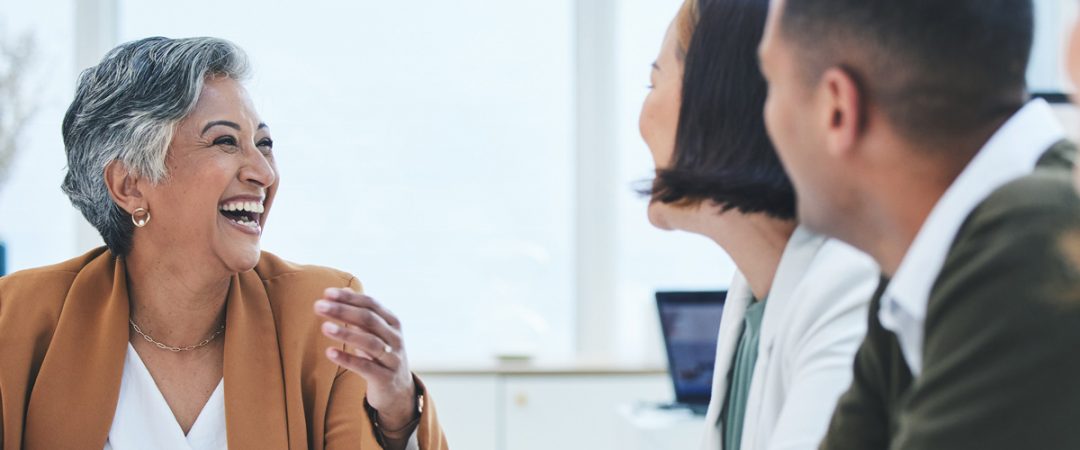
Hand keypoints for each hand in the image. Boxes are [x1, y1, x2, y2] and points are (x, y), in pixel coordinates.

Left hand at [314, 288, 416, 431]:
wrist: (398, 390)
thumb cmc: (381, 356)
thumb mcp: (374, 333)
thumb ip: (361, 314)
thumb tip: (344, 290)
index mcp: (392, 323)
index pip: (371, 304)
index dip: (349, 298)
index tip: (326, 293)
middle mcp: (395, 338)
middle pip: (369, 320)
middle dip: (343, 311)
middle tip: (318, 306)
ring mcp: (392, 358)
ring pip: (369, 342)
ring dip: (345, 333)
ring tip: (324, 327)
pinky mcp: (385, 378)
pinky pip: (365, 367)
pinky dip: (347, 359)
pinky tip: (330, 353)